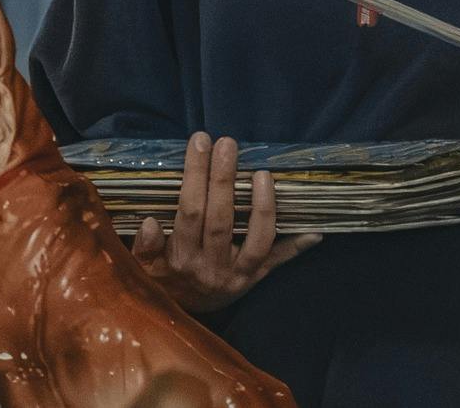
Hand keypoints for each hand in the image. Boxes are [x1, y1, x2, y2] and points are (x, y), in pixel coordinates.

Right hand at [129, 131, 315, 314]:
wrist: (182, 317)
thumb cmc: (162, 277)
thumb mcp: (144, 265)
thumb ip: (145, 245)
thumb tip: (149, 222)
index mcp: (182, 257)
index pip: (190, 210)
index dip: (196, 176)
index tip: (200, 142)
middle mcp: (211, 267)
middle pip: (221, 219)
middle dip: (223, 178)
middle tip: (228, 143)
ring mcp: (238, 276)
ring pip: (256, 241)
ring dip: (262, 206)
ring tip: (263, 173)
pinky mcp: (255, 280)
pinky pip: (278, 263)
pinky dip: (296, 247)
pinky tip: (315, 232)